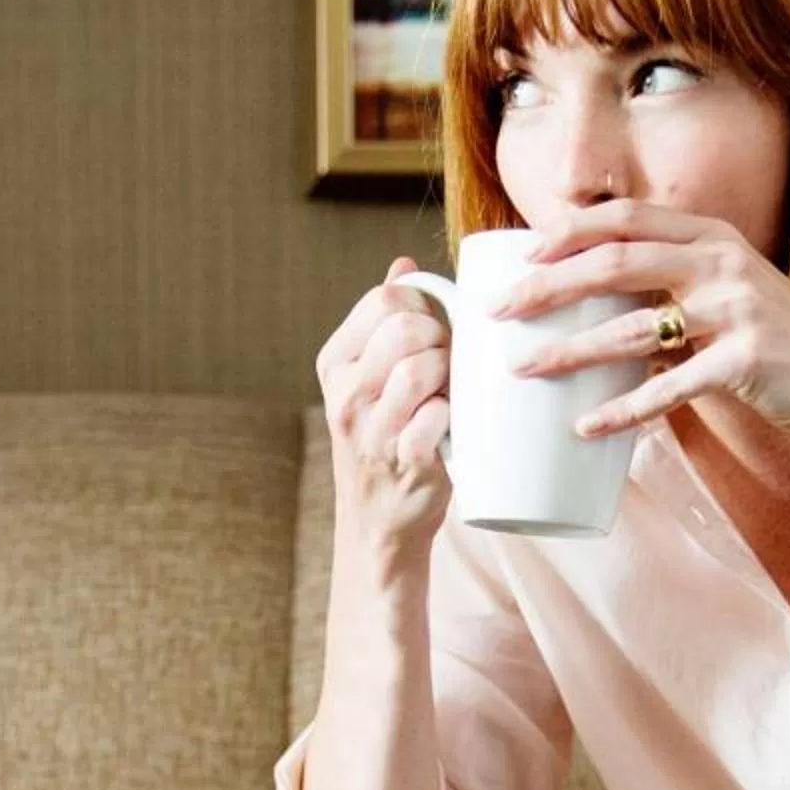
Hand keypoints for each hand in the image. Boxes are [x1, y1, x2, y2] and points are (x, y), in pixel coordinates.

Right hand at [316, 255, 452, 558]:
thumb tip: (405, 265)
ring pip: (421, 367)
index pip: (383, 299)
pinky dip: (453, 415)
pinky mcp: (404, 461)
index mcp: (336, 362)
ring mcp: (371, 429)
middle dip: (442, 337)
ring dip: (450, 374)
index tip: (434, 329)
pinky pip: (437, 416)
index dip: (424, 305)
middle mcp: (345, 393)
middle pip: (406, 328)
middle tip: (449, 364)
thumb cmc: (385, 440)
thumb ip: (384, 323)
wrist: (378, 525)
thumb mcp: (370, 380)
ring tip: (450, 392)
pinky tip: (451, 424)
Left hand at [491, 200, 789, 446]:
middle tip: (500, 312)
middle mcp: (721, 263)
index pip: (625, 217)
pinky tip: (585, 425)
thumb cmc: (768, 341)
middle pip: (615, 264)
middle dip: (549, 287)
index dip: (570, 231)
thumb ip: (668, 286)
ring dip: (571, 351)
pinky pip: (667, 389)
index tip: (523, 254)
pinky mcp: (743, 362)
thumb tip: (588, 299)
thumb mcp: (722, 294)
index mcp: (711, 236)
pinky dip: (622, 411)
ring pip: (632, 330)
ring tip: (524, 369)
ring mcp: (735, 311)